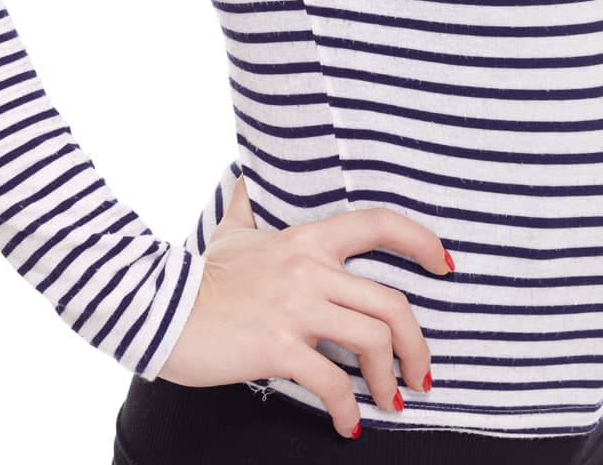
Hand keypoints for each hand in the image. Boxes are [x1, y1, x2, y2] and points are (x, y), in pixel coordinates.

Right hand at [158, 174, 451, 438]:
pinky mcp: (277, 346)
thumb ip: (244, 206)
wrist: (157, 308)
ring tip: (391, 401)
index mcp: (305, 240)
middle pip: (390, 301)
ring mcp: (295, 308)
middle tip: (421, 373)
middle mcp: (308, 269)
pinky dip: (347, 410)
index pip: (377, 223)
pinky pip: (330, 382)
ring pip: (371, 340)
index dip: (420, 240)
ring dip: (390, 378)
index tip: (444, 264)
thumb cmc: (198, 275)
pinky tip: (347, 426)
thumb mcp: (229, 234)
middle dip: (416, 343)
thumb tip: (242, 177)